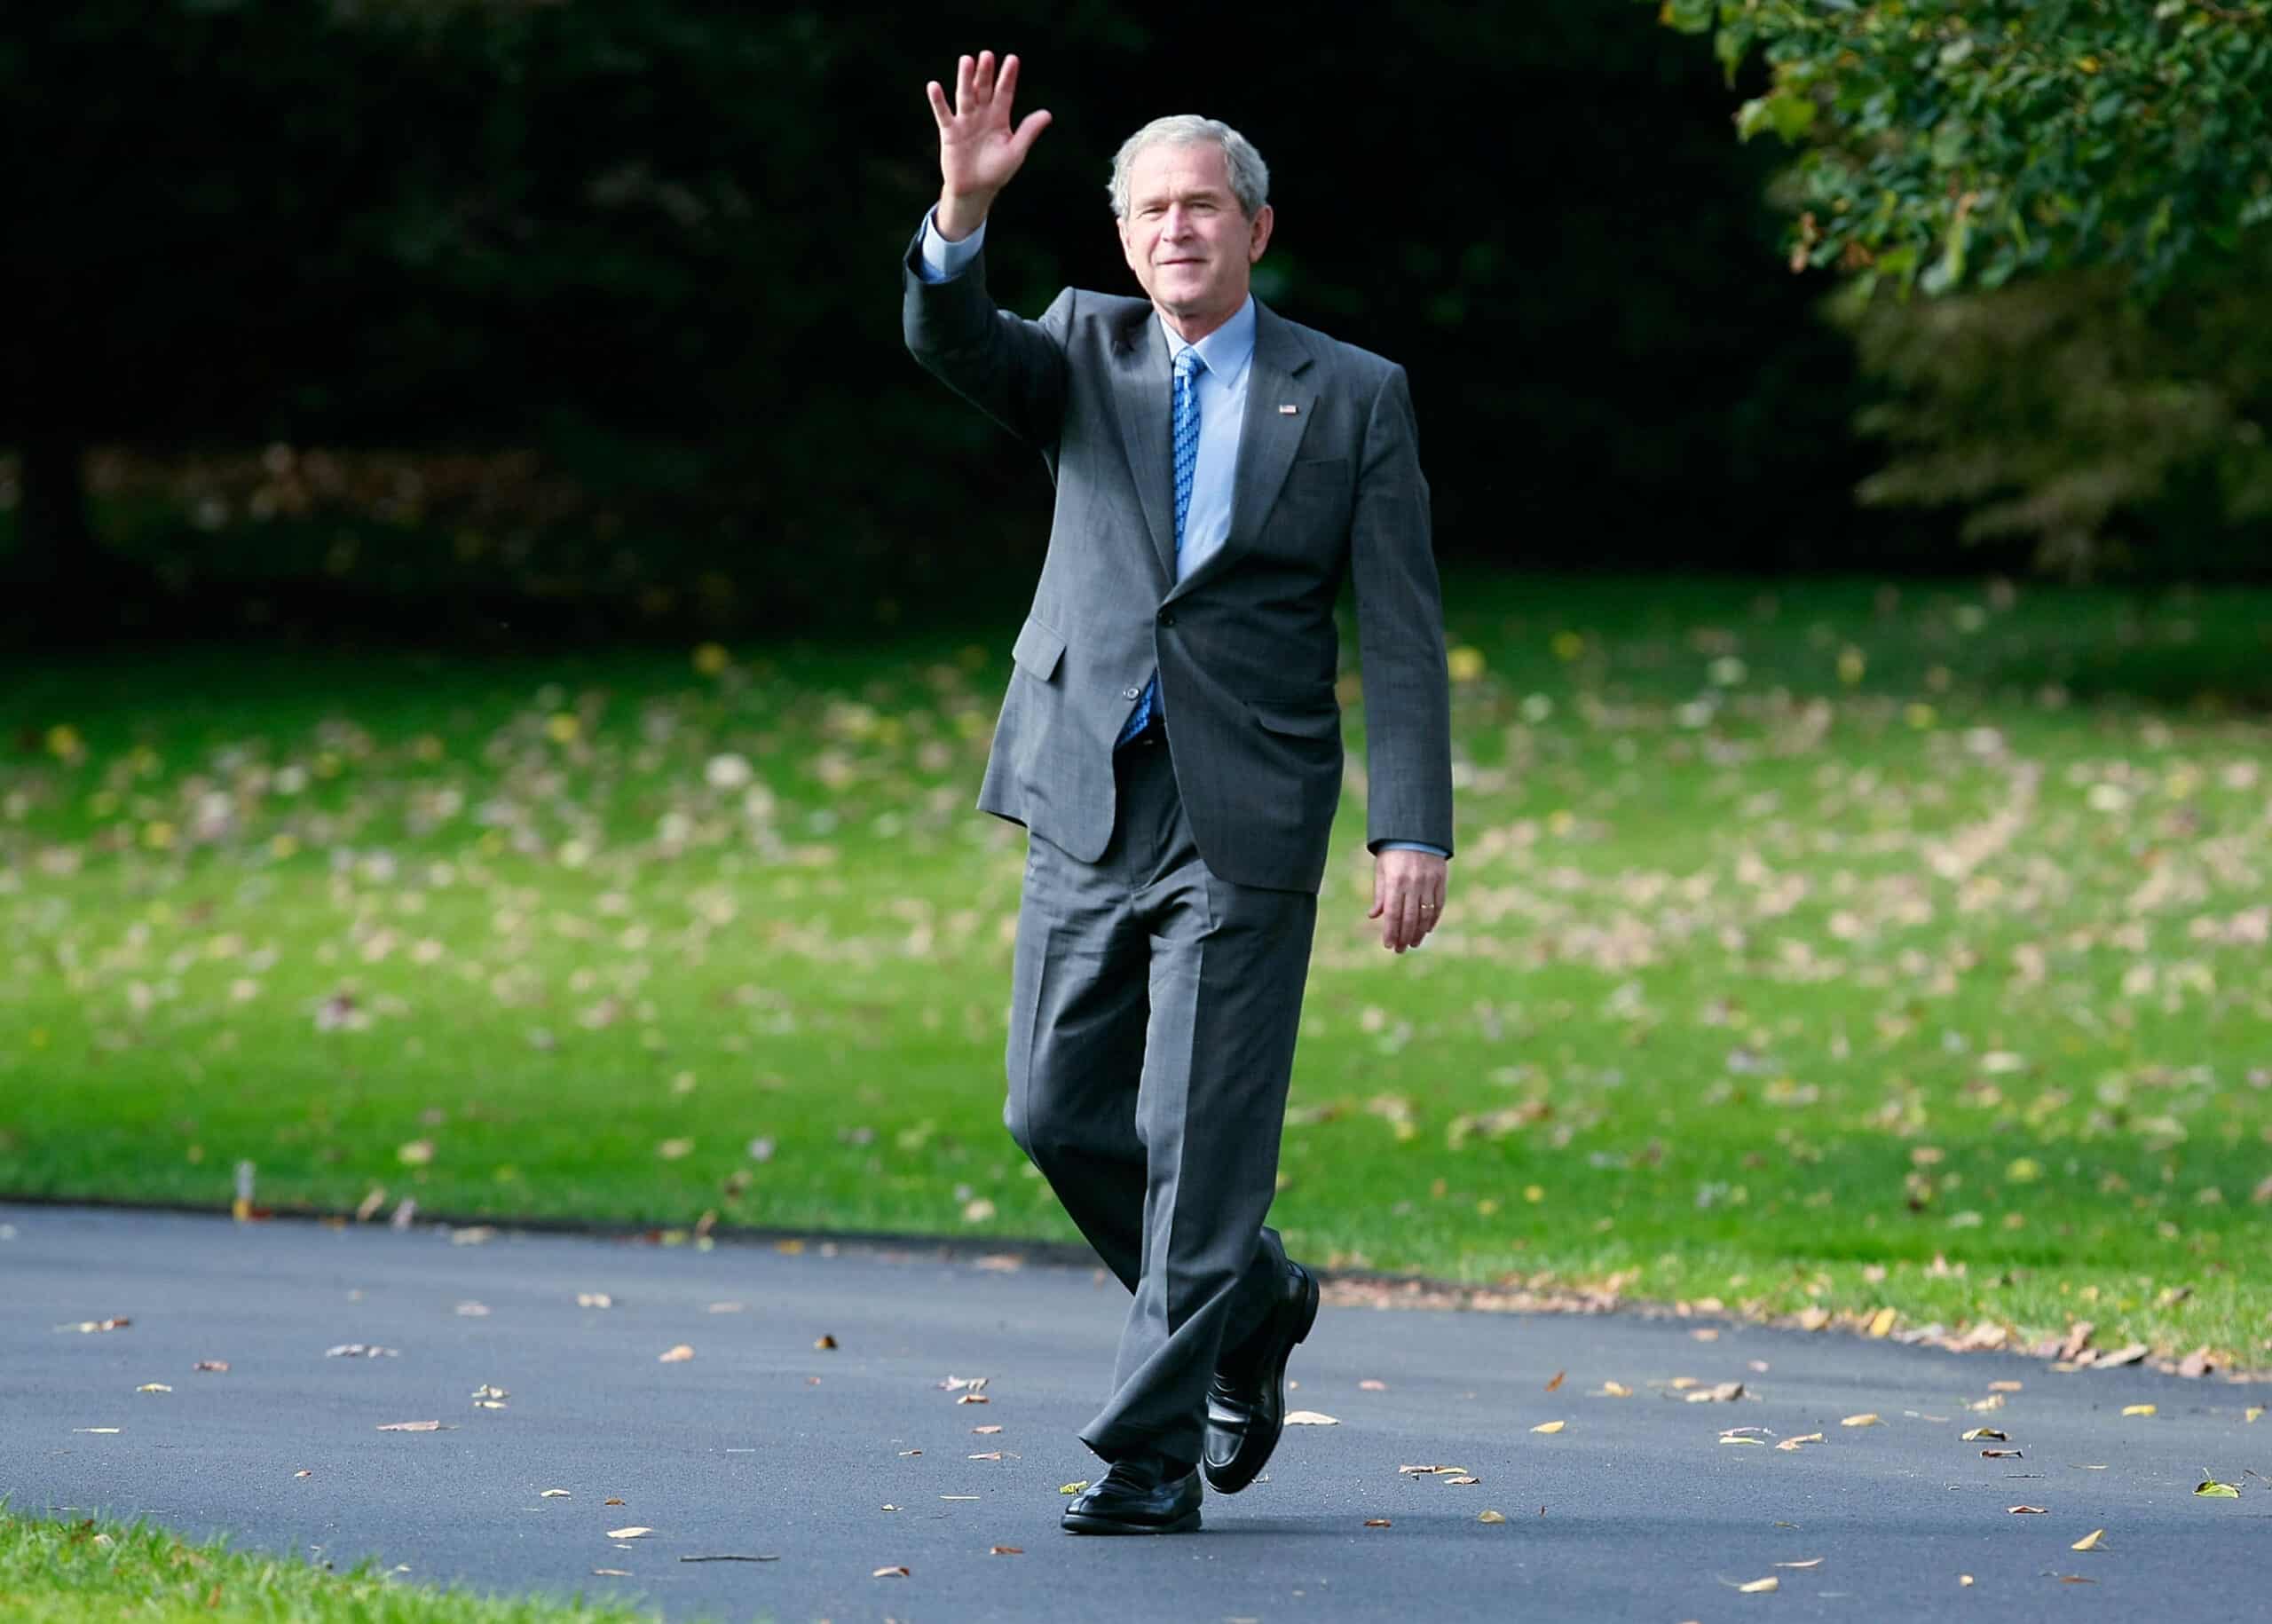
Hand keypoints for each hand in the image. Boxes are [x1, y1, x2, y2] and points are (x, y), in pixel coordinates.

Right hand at [925, 50, 1050, 238]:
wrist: (975, 190)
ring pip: (965, 96)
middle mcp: (982, 115)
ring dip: (965, 79)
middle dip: (986, 73)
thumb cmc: (997, 171)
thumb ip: (1028, 131)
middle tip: (987, 55)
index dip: (1008, 77)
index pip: (1004, 93)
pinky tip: (934, 86)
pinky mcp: (949, 131)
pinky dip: (938, 101)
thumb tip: (1047, 114)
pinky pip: (944, 114)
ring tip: (967, 61)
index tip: (1012, 59)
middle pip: (984, 89)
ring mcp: (965, 121)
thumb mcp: (1015, 151)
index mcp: (999, 118)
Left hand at [1369, 849, 1447, 953]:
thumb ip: (1380, 894)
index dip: (1390, 931)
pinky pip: (1438, 905)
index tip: (1388, 945)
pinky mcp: (1440, 880)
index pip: (1392, 914)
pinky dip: (1433, 920)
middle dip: (1404, 937)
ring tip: (1413, 944)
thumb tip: (1374, 916)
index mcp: (1395, 881)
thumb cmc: (1393, 852)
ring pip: (1425, 915)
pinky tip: (1427, 930)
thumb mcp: (1381, 870)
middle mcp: (1412, 884)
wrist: (1416, 832)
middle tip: (1400, 950)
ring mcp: (1428, 882)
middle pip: (1409, 918)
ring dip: (1419, 933)